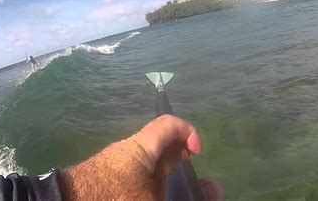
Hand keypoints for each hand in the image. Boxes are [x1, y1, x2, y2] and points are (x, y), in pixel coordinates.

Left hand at [60, 115, 223, 199]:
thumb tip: (212, 188)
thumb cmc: (114, 196)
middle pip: (161, 146)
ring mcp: (114, 164)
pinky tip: (152, 195)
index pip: (170, 123)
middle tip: (196, 184)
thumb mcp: (152, 196)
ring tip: (174, 192)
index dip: (190, 132)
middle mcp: (128, 149)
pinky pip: (134, 175)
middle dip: (181, 162)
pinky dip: (149, 183)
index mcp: (142, 147)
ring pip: (148, 164)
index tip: (198, 155)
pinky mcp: (105, 177)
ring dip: (165, 177)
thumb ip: (179, 192)